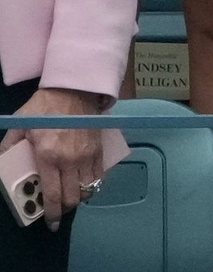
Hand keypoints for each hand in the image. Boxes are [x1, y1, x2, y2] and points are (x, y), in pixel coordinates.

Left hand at [0, 88, 105, 230]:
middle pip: (73, 196)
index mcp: (49, 157)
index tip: (51, 224)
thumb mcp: (20, 125)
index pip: (53, 195)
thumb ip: (8, 146)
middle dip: (66, 208)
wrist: (74, 90)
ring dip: (80, 196)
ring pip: (88, 188)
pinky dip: (93, 184)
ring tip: (71, 196)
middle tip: (59, 209)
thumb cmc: (44, 107)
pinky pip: (100, 175)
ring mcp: (88, 155)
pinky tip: (85, 183)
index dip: (52, 214)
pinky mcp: (99, 149)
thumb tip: (1, 160)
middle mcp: (71, 161)